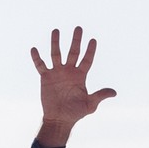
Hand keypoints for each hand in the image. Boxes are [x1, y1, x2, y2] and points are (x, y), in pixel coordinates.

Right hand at [32, 26, 116, 146]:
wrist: (59, 119)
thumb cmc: (76, 113)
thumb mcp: (90, 104)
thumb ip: (100, 95)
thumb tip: (114, 92)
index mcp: (80, 76)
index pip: (87, 60)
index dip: (90, 50)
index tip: (93, 40)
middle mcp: (69, 71)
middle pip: (73, 52)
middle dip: (76, 40)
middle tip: (79, 28)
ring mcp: (57, 73)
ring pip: (56, 54)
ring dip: (56, 42)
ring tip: (56, 30)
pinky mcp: (46, 77)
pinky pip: (40, 65)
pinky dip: (37, 58)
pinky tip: (34, 49)